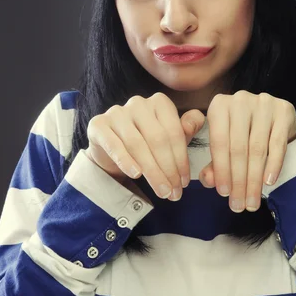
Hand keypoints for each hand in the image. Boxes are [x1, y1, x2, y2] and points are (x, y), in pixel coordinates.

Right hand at [85, 92, 203, 200]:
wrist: (111, 150)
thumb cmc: (147, 143)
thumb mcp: (170, 138)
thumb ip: (186, 128)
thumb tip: (196, 121)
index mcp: (159, 102)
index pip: (173, 132)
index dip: (180, 159)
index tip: (184, 182)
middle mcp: (138, 103)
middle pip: (157, 139)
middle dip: (167, 169)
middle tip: (173, 193)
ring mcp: (117, 112)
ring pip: (137, 144)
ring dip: (151, 171)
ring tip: (161, 191)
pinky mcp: (98, 124)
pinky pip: (114, 145)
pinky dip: (126, 161)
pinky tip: (136, 175)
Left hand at [198, 91, 295, 212]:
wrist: (279, 120)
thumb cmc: (246, 135)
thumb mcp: (227, 146)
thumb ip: (215, 164)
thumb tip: (208, 180)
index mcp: (220, 105)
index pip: (219, 142)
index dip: (221, 170)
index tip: (224, 194)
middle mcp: (240, 100)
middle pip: (238, 147)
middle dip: (238, 180)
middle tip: (239, 205)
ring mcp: (263, 102)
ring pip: (257, 148)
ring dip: (254, 179)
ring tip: (252, 200)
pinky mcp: (284, 109)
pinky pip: (277, 143)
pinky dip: (273, 165)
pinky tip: (269, 182)